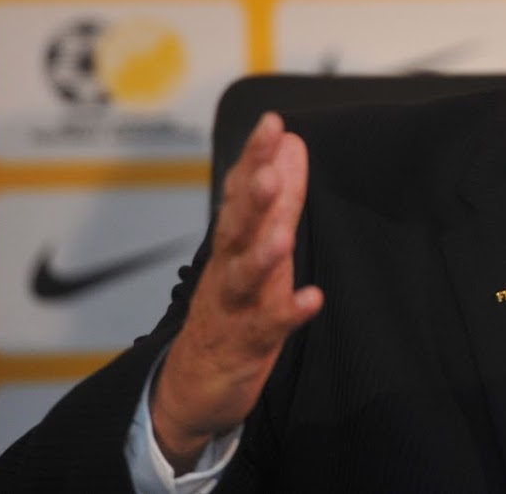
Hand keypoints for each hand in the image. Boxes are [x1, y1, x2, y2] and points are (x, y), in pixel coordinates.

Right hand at [150, 112, 323, 471]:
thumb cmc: (232, 304)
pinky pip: (268, 326)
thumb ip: (278, 196)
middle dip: (252, 196)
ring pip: (244, 276)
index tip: (272, 122)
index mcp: (233, 240)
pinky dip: (289, 312)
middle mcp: (228, 267)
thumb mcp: (256, 243)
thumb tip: (291, 143)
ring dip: (262, 253)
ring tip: (282, 235)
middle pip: (236, 226)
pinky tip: (313, 298)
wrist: (192, 382)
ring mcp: (235, 305)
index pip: (241, 190)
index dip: (255, 157)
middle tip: (269, 168)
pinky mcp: (248, 342)